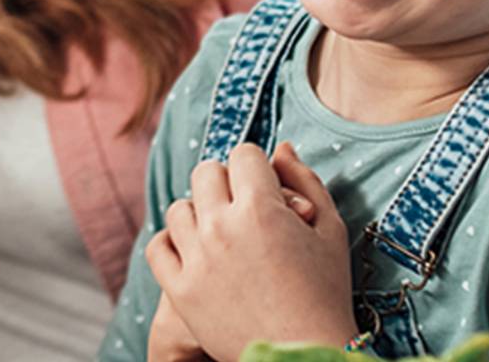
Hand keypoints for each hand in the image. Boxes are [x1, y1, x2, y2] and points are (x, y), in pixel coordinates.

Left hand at [145, 143, 355, 361]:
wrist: (306, 356)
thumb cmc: (326, 294)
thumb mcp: (331, 232)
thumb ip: (306, 182)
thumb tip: (283, 148)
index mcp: (261, 207)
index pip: (243, 154)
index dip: (258, 168)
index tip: (265, 187)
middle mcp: (221, 227)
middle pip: (206, 172)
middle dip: (227, 183)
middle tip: (244, 209)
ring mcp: (196, 259)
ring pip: (179, 208)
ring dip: (200, 213)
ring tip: (222, 235)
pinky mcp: (180, 290)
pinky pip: (157, 246)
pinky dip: (172, 244)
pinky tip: (194, 252)